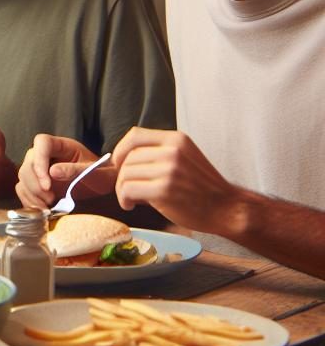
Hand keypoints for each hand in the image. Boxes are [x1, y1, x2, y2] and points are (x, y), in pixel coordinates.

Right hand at [17, 135, 112, 207]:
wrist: (101, 184)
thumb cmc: (102, 175)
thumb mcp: (96, 173)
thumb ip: (76, 170)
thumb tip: (52, 172)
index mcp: (61, 145)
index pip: (41, 143)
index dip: (39, 162)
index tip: (47, 184)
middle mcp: (46, 153)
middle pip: (28, 163)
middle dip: (36, 184)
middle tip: (50, 199)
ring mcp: (39, 167)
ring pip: (23, 176)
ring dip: (32, 194)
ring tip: (48, 207)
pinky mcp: (36, 182)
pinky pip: (22, 189)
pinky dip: (29, 201)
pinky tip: (41, 210)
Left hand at [113, 127, 236, 231]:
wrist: (227, 209)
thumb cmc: (202, 188)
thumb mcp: (184, 158)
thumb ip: (157, 155)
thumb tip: (119, 162)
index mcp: (176, 139)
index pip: (134, 135)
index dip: (120, 150)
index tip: (118, 164)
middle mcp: (172, 151)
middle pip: (127, 157)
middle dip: (121, 175)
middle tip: (127, 189)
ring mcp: (169, 170)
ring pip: (125, 173)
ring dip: (121, 189)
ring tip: (130, 198)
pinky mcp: (164, 189)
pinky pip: (128, 189)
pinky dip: (124, 198)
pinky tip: (131, 205)